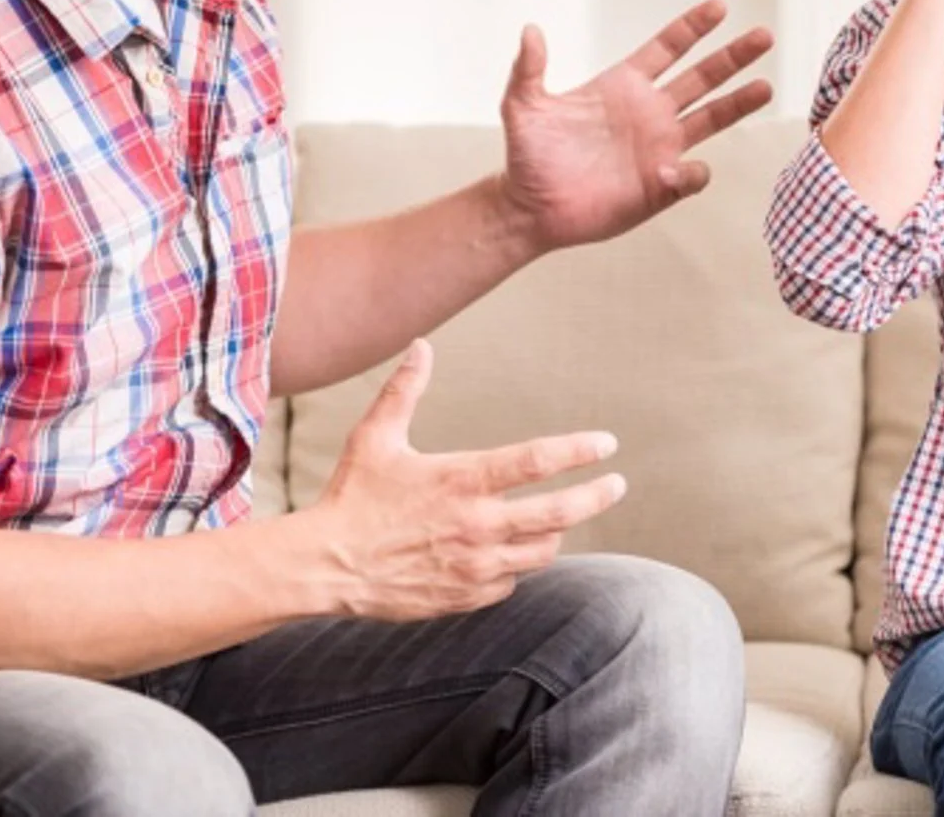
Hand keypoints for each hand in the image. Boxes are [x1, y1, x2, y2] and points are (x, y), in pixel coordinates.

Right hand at [307, 339, 626, 620]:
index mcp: (463, 479)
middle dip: (597, 496)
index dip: (580, 450)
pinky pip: (511, 581)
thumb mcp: (375, 437)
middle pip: (561, 512)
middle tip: (616, 485)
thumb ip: (404, 391)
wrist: (326, 566)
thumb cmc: (352, 496)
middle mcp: (478, 524)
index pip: (539, 461)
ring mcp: (476, 565)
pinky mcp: (467, 596)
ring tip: (560, 517)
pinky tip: (509, 552)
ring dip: (556, 531)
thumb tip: (421, 346)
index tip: (607, 444)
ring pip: (543, 550)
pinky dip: (517, 565)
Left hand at [496, 0, 773, 251]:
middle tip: (764, 35)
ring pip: (711, 119)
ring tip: (766, 86)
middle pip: (702, 77)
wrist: (530, 208)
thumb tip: (530, 31)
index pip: (667, 49)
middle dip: (733, 56)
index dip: (692, 27)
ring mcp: (660, 148)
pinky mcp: (660, 187)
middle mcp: (650, 113)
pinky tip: (673, 169)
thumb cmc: (527, 155)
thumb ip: (528, 69)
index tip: (719, 6)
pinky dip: (691, 170)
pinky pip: (691, 174)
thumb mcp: (522, 106)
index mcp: (623, 86)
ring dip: (739, 104)